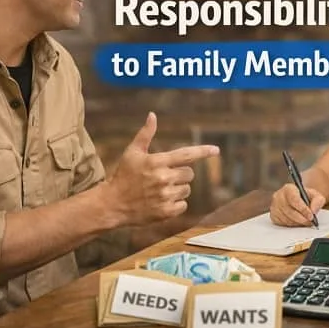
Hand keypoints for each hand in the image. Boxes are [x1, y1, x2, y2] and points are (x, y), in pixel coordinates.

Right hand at [105, 112, 219, 226]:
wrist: (112, 204)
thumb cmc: (123, 175)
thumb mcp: (132, 152)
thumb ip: (145, 134)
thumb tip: (152, 115)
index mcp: (157, 162)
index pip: (186, 155)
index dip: (203, 152)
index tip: (216, 150)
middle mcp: (163, 178)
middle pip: (189, 174)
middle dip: (180, 174)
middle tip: (164, 177)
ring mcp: (165, 196)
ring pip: (186, 190)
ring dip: (178, 189)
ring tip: (160, 191)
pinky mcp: (166, 212)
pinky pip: (183, 205)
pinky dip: (175, 204)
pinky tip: (161, 202)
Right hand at [269, 183, 326, 226]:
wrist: (299, 200)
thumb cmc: (306, 197)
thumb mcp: (316, 195)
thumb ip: (318, 201)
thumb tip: (313, 211)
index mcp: (288, 188)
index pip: (294, 199)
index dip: (303, 209)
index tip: (311, 216)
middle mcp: (279, 196)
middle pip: (289, 211)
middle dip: (302, 218)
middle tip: (310, 222)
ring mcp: (274, 206)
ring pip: (286, 218)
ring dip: (297, 222)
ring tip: (305, 221)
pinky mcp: (273, 215)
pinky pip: (282, 223)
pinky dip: (292, 225)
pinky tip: (297, 221)